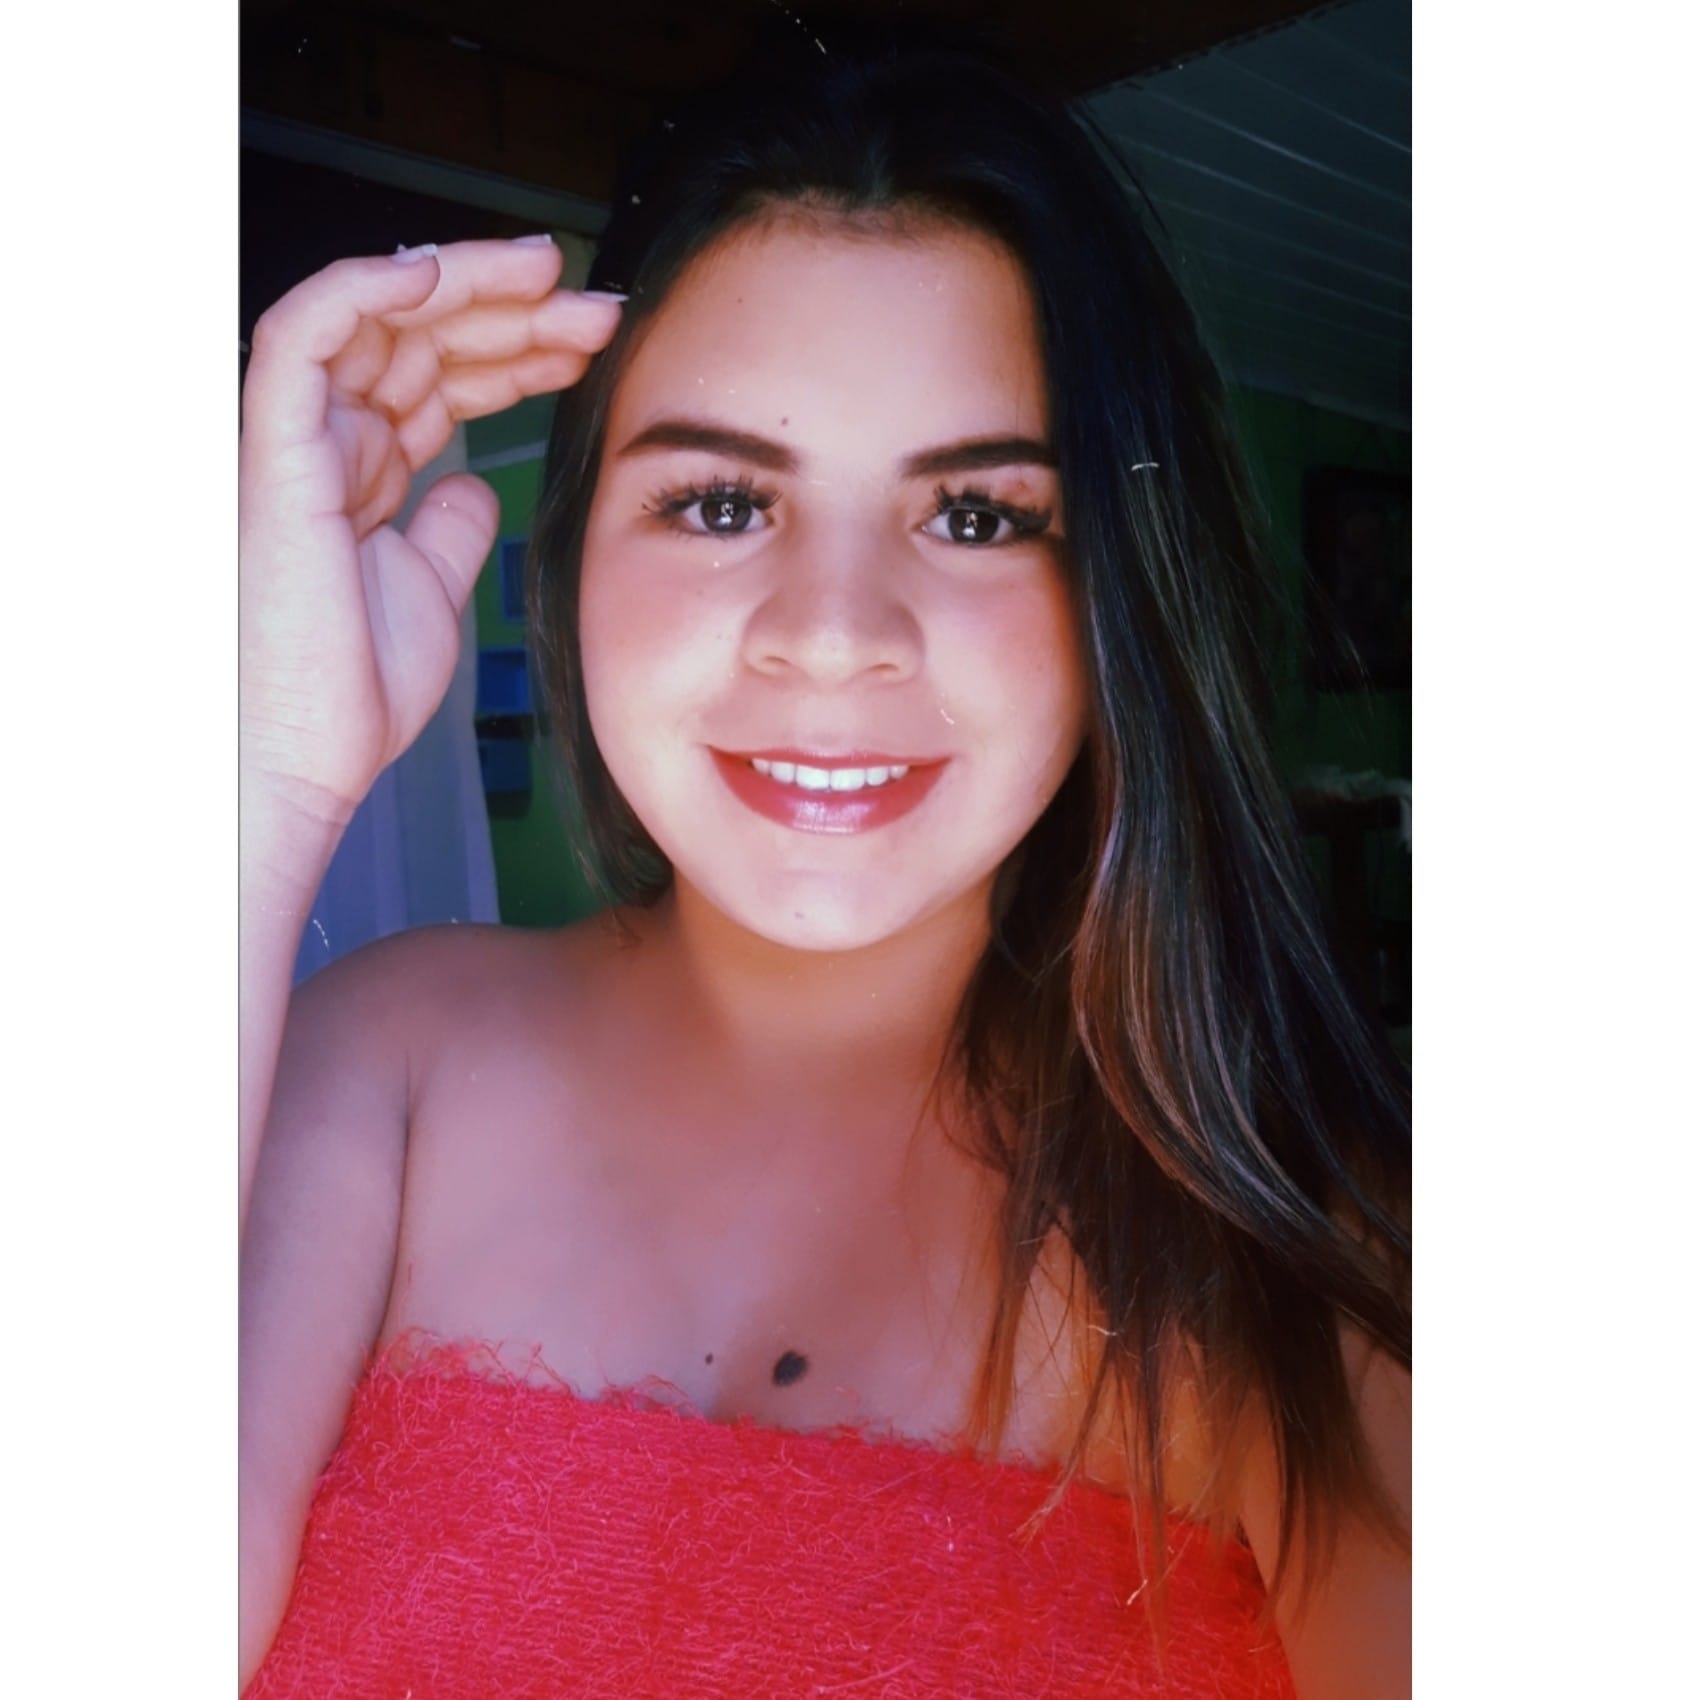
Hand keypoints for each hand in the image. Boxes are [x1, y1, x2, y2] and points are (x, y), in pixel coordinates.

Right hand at [238, 237, 621, 828]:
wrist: (308, 756)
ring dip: (468, 288)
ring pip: (377, 320)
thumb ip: (452, 528)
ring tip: (555, 277)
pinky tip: (437, 276)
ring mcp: (301, 441)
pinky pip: (302, 335)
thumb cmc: (354, 690)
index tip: (594, 343)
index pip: (442, 380)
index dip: (518, 351)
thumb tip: (473, 484)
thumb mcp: (433, 593)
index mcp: (365, 475)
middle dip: (514, 313)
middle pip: (422, 341)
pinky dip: (365, 291)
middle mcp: (330, 444)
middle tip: (598, 303)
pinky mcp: (275, 450)